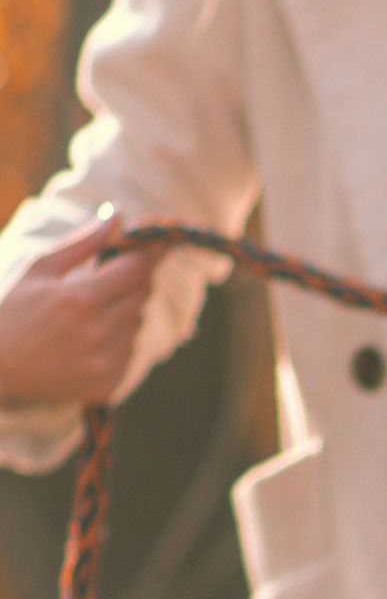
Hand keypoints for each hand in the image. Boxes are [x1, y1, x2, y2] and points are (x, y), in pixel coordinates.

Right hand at [0, 214, 154, 408]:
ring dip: (122, 312)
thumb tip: (117, 214)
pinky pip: (130, 351)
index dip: (150, 253)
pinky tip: (86, 342)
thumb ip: (83, 243)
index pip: (138, 269)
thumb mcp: (40, 269)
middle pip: (142, 294)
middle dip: (130, 281)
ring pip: (137, 323)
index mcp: (81, 299)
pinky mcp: (108, 384)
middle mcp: (99, 332)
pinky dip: (117, 341)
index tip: (159, 243)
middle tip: (105, 280)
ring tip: (85, 316)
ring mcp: (105, 362)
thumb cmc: (13, 310)